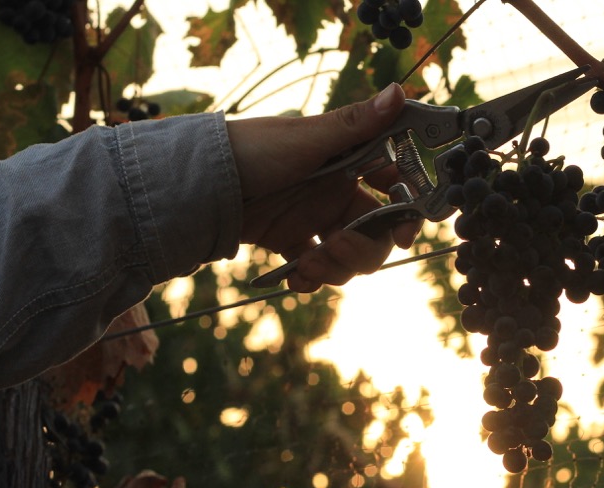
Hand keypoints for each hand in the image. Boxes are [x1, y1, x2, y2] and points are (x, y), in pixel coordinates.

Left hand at [224, 83, 421, 292]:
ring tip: (308, 266)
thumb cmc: (251, 150)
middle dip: (364, 249)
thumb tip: (398, 92)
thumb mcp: (306, 139)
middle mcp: (335, 192)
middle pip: (374, 232)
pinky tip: (295, 278)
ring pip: (348, 255)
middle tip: (337, 249)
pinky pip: (314, 268)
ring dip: (335, 268)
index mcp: (346, 163)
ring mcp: (314, 218)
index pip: (392, 189)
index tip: (402, 235)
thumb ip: (354, 125)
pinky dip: (309, 278)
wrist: (199, 184)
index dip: (404, 213)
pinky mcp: (290, 241)